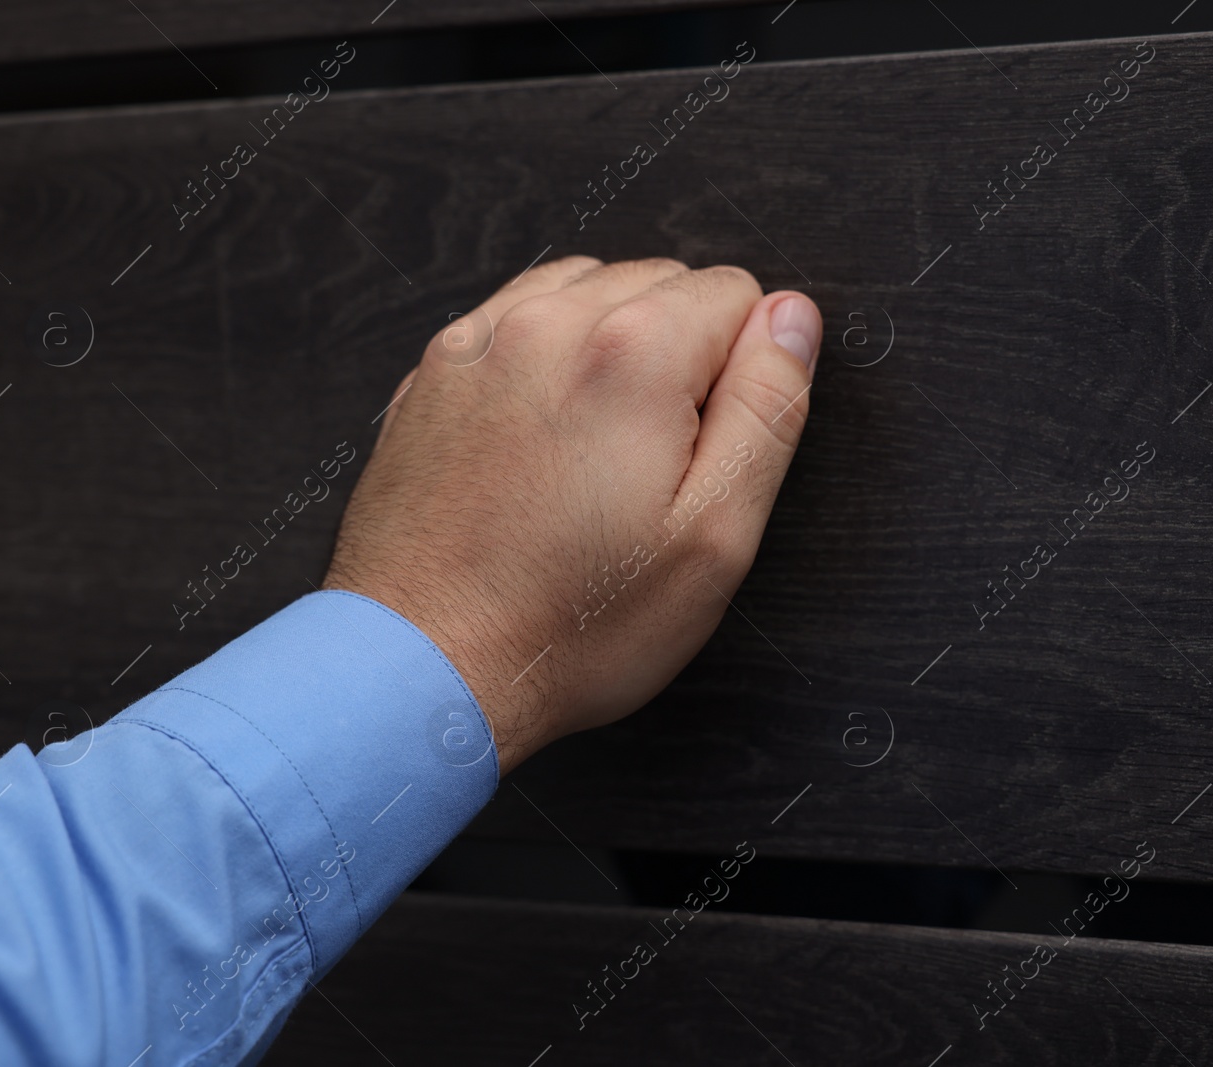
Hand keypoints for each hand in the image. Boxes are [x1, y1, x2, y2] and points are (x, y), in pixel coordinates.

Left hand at [323, 257, 820, 774]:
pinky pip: (517, 319)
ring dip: (611, 347)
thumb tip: (792, 320)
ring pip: (588, 290)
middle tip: (652, 467)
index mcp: (632, 353)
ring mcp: (480, 340)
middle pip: (662, 283)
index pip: (738, 294)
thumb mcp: (715, 538)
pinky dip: (546, 357)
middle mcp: (548, 321)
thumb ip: (767, 408)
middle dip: (679, 356)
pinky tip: (542, 440)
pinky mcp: (434, 372)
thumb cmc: (571, 624)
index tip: (706, 452)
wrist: (420, 667)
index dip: (742, 374)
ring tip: (596, 454)